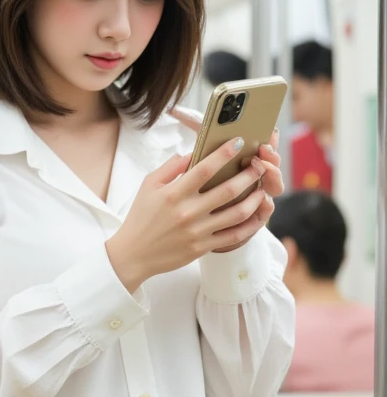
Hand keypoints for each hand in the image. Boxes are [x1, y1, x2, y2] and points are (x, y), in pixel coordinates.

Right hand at [105, 130, 271, 293]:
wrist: (134, 254)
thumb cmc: (141, 217)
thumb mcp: (149, 185)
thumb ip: (171, 167)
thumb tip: (192, 152)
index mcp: (174, 193)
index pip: (205, 169)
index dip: (225, 153)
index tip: (239, 142)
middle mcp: (188, 212)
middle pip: (228, 190)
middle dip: (248, 175)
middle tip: (259, 165)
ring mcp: (197, 231)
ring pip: (236, 213)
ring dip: (254, 199)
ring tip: (262, 189)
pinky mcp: (203, 247)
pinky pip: (233, 237)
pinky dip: (250, 225)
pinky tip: (257, 215)